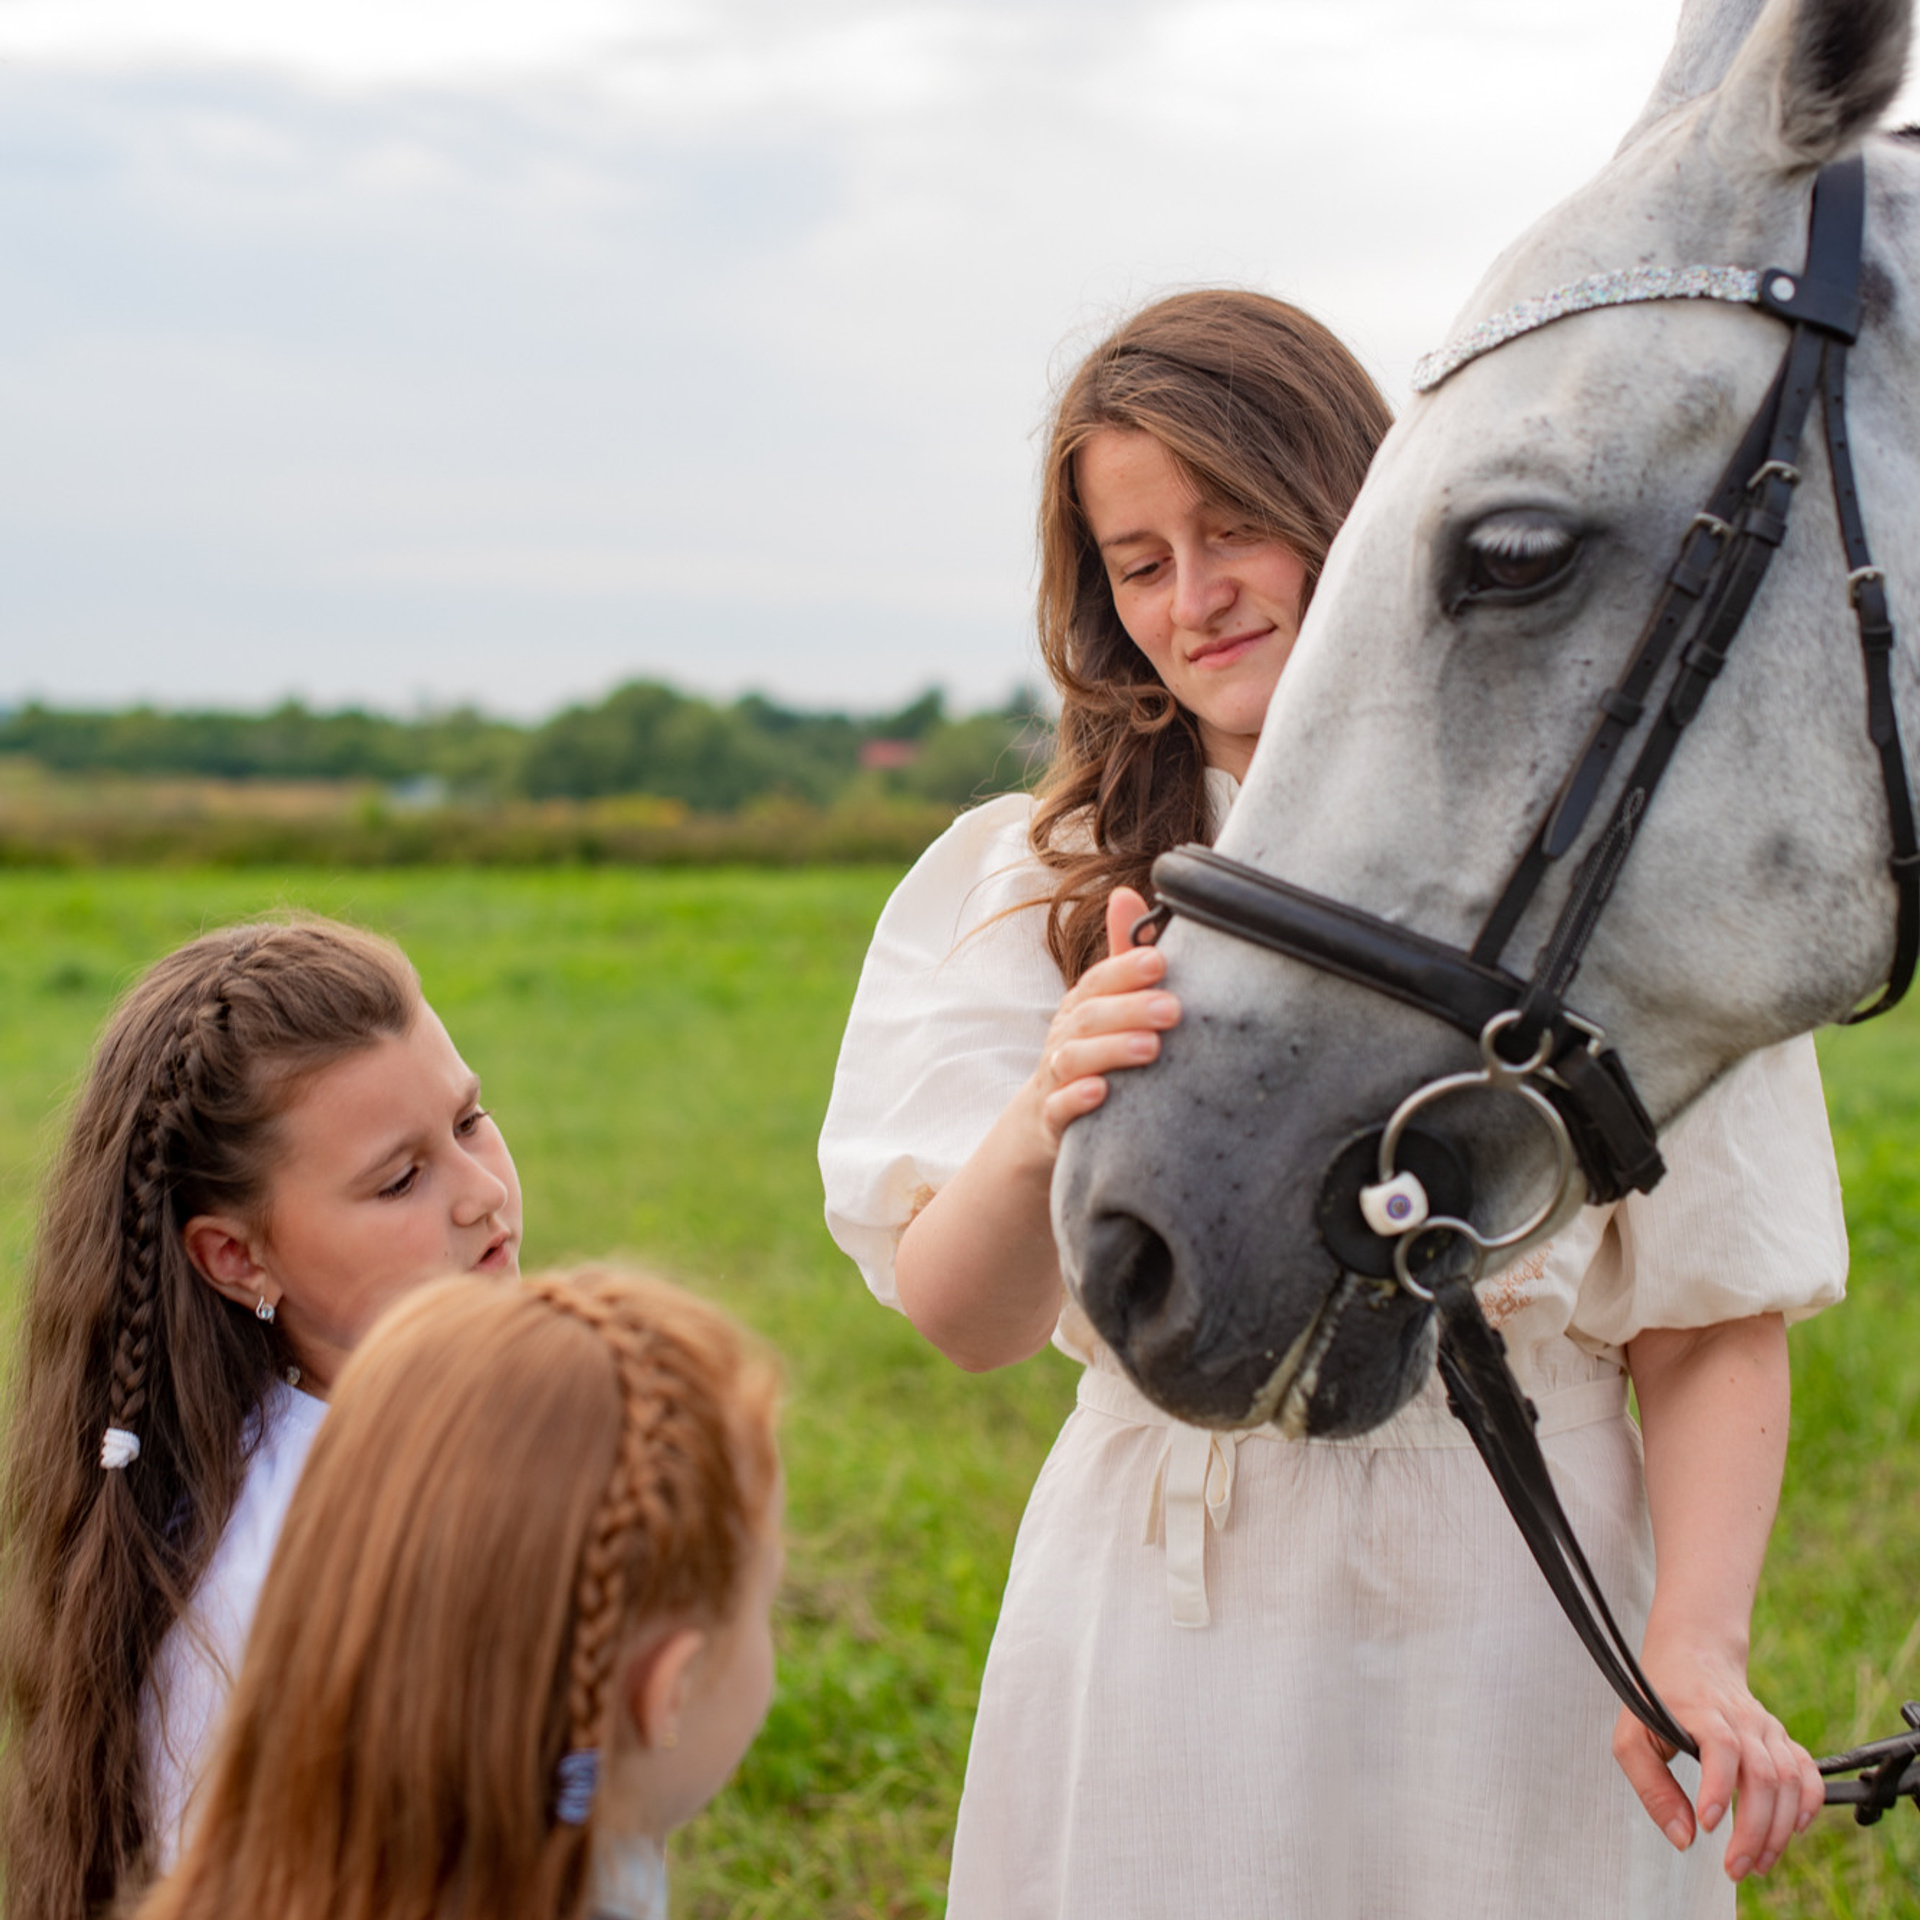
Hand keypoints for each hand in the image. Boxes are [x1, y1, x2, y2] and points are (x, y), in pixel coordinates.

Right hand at [1029, 886, 1181, 1146]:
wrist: (1049, 1117)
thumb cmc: (1093, 1051)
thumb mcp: (1106, 1004)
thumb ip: (1121, 955)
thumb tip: (1125, 892)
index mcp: (1082, 1006)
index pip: (1099, 981)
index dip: (1126, 969)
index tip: (1160, 961)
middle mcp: (1065, 1037)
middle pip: (1090, 1017)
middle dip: (1131, 1010)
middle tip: (1173, 1009)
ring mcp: (1057, 1078)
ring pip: (1074, 1060)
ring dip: (1111, 1051)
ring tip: (1151, 1048)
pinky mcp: (1053, 1118)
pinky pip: (1059, 1108)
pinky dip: (1076, 1099)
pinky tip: (1101, 1093)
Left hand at [1612, 1633, 1823, 1880]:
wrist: (1692, 1654)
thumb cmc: (1657, 1698)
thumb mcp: (1631, 1735)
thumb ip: (1651, 1787)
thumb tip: (1684, 1837)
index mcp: (1700, 1711)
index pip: (1721, 1747)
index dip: (1718, 1788)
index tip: (1708, 1824)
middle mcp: (1740, 1718)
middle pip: (1763, 1776)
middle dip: (1753, 1831)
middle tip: (1736, 1868)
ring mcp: (1765, 1727)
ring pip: (1788, 1781)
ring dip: (1779, 1830)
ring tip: (1758, 1863)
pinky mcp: (1781, 1738)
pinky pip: (1808, 1772)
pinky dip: (1809, 1803)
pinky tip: (1795, 1830)